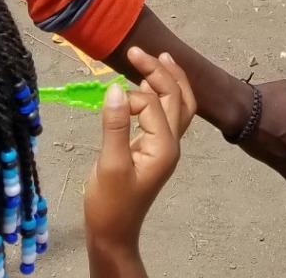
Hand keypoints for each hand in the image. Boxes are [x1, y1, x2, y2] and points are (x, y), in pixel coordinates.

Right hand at [84, 49, 195, 260]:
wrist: (113, 233)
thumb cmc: (110, 205)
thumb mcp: (110, 165)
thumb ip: (114, 125)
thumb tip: (116, 88)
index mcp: (164, 146)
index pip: (153, 104)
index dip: (131, 96)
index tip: (108, 97)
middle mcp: (172, 143)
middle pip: (176, 97)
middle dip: (161, 71)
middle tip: (137, 51)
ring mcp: (166, 146)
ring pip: (177, 104)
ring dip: (168, 79)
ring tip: (155, 57)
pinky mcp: (155, 149)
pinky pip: (166, 114)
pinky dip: (161, 95)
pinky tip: (146, 87)